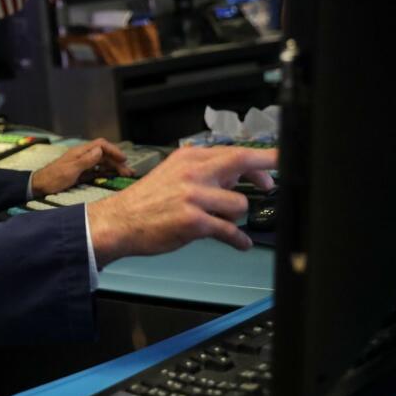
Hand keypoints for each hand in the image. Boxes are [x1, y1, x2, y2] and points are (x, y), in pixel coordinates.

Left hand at [30, 138, 134, 195]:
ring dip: (114, 167)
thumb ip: (85, 160)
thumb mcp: (70, 170)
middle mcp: (83, 155)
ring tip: (125, 174)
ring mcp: (82, 163)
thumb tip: (100, 150)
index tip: (123, 159)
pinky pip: (97, 169)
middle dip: (117, 161)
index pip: (101, 145)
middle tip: (128, 172)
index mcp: (80, 152)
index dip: (113, 150)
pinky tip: (113, 176)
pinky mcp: (81, 172)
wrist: (41, 185)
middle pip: (104, 154)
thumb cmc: (54, 178)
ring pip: (102, 162)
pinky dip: (106, 171)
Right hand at [86, 146, 276, 267]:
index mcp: (188, 158)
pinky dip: (238, 240)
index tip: (276, 159)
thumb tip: (237, 176)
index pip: (232, 152)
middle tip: (271, 185)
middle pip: (241, 163)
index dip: (259, 158)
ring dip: (235, 216)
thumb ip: (203, 171)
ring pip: (239, 204)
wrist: (119, 222)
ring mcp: (193, 197)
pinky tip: (240, 243)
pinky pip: (229, 231)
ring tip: (222, 221)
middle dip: (264, 172)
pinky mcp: (194, 222)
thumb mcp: (172, 174)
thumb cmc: (145, 201)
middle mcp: (192, 173)